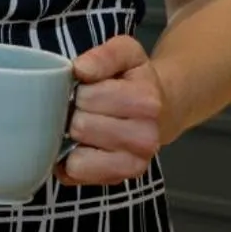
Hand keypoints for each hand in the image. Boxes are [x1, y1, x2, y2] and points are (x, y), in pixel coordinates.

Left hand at [57, 35, 165, 186]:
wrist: (161, 108)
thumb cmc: (134, 78)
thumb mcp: (125, 52)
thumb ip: (104, 55)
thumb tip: (81, 70)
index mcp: (146, 102)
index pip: (87, 97)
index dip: (78, 89)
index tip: (84, 87)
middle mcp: (145, 137)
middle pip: (80, 126)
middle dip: (74, 114)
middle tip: (82, 107)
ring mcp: (135, 164)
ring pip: (77, 156)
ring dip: (72, 139)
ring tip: (83, 126)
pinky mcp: (119, 179)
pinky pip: (77, 175)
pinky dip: (69, 161)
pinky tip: (80, 146)